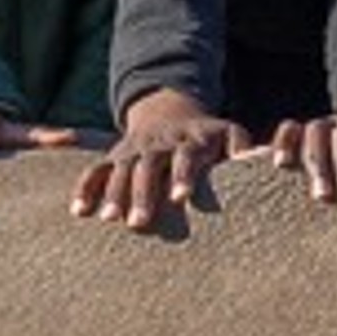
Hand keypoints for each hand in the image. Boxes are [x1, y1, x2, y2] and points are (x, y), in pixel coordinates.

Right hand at [68, 87, 252, 230]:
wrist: (168, 112)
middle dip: (142, 194)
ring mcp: (132, 151)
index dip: (182, 175)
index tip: (180, 197)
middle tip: (140, 223)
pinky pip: (94, 171)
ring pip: (119, 171)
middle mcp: (156, 145)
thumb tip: (259, 160)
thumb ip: (241, 146)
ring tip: (109, 220)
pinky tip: (77, 211)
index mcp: (187, 141)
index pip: (185, 157)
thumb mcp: (227, 132)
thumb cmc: (206, 135)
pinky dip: (84, 188)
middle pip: (147, 167)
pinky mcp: (114, 157)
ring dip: (113, 194)